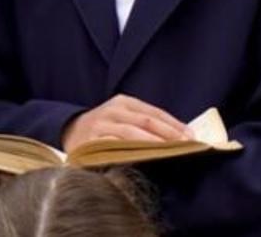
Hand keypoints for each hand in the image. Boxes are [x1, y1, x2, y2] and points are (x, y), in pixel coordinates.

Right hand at [60, 94, 189, 151]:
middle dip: (169, 134)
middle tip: (186, 145)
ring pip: (132, 134)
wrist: (69, 131)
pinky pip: (114, 146)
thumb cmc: (105, 127)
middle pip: (147, 122)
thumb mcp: (123, 117)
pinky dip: (130, 152)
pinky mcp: (91, 142)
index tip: (192, 136)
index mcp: (124, 102)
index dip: (175, 124)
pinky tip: (143, 158)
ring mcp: (101, 125)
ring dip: (153, 143)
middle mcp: (113, 110)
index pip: (155, 113)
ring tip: (170, 152)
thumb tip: (179, 135)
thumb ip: (145, 123)